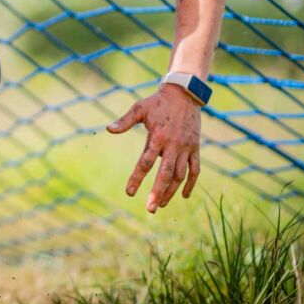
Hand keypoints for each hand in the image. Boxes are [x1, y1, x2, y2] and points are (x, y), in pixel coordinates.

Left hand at [106, 84, 201, 212]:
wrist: (184, 95)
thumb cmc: (158, 102)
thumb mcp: (139, 109)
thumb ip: (125, 121)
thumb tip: (108, 129)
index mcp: (157, 137)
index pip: (146, 162)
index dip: (137, 178)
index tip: (129, 193)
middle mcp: (173, 145)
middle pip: (165, 174)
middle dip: (158, 192)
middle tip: (150, 209)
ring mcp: (186, 148)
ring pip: (180, 175)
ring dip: (171, 191)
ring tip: (162, 204)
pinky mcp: (195, 148)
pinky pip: (195, 170)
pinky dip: (191, 184)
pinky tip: (184, 196)